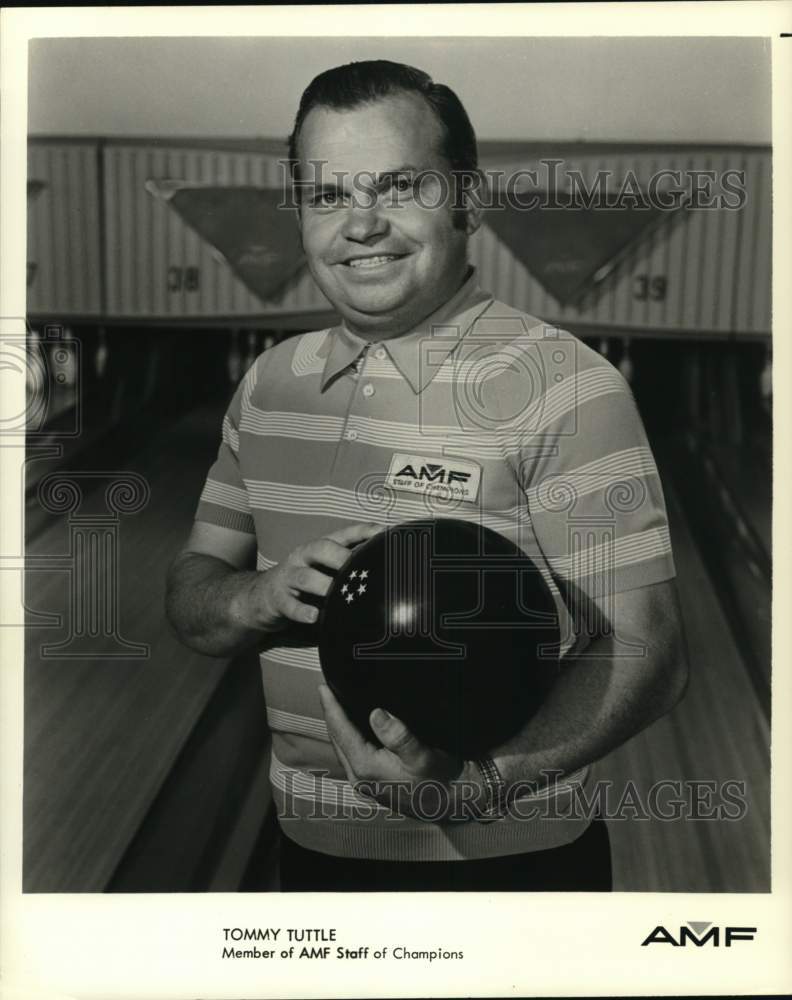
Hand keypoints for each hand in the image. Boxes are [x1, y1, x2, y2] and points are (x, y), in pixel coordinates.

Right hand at [234, 522, 381, 633]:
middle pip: (321, 548)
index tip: (383, 532)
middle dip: (339, 554)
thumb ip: (348, 568)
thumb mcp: (323, 570)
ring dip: (322, 585)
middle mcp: (303, 557)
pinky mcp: (277, 599)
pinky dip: (301, 611)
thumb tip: (385, 570)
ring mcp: (289, 577)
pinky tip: (314, 616)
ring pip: (305, 577)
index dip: (362, 531)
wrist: (261, 597)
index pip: (343, 534)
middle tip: (357, 564)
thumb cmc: (304, 583)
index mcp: (319, 548)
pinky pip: (289, 605)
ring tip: (335, 593)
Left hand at [318, 683, 465, 819]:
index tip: (324, 688)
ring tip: (335, 706)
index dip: (331, 707)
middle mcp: (360, 777)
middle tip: (326, 691)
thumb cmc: (439, 781)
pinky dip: (348, 737)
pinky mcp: (372, 782)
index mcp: (366, 768)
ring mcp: (365, 781)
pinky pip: (351, 754)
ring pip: (342, 747)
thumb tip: (376, 714)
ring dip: (338, 726)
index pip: (341, 731)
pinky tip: (353, 729)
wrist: (453, 801)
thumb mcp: (422, 755)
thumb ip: (398, 736)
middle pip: (336, 739)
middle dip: (330, 714)